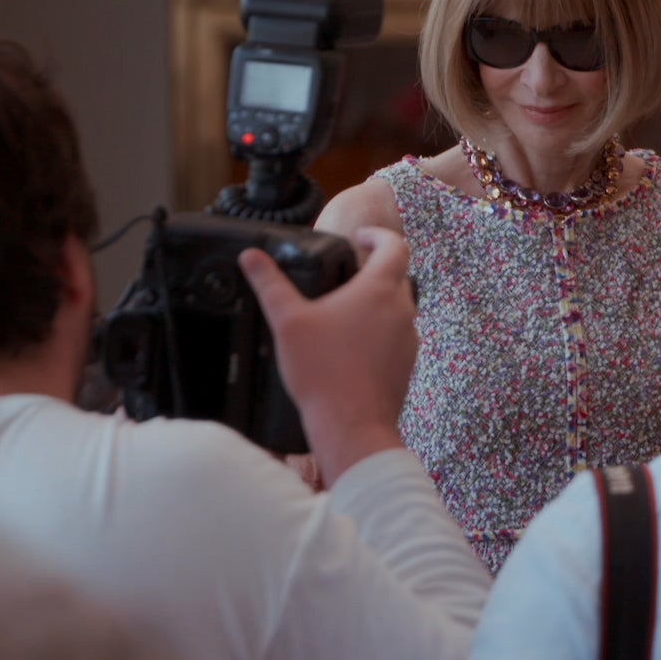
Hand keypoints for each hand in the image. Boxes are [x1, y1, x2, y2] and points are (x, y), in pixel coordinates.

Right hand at [239, 226, 416, 482]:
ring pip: (398, 305)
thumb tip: (251, 256)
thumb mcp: (287, 322)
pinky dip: (379, 328)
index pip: (395, 245)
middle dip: (374, 267)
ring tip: (343, 308)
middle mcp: (402, 309)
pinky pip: (396, 334)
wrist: (353, 425)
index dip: (378, 234)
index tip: (358, 236)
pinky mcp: (407, 361)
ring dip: (376, 299)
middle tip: (345, 272)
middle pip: (398, 274)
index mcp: (380, 290)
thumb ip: (270, 284)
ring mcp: (409, 337)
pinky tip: (350, 342)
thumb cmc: (322, 372)